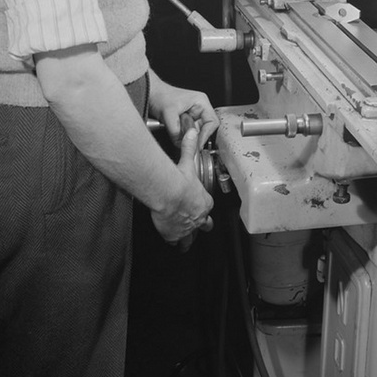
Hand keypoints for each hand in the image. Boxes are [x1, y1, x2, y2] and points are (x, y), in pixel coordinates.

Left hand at [148, 71, 218, 149]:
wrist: (151, 94)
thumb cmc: (160, 95)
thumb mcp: (168, 113)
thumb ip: (175, 131)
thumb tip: (181, 144)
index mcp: (201, 102)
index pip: (212, 122)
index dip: (206, 134)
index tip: (198, 144)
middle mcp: (199, 109)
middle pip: (206, 129)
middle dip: (196, 138)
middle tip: (188, 145)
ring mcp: (193, 116)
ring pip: (196, 133)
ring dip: (188, 138)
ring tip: (179, 138)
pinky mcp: (186, 122)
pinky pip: (188, 134)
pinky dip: (183, 138)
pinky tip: (177, 138)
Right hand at [149, 127, 213, 247]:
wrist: (169, 194)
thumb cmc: (179, 181)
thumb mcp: (187, 161)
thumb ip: (190, 148)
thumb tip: (192, 132)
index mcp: (204, 202)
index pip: (207, 205)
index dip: (203, 205)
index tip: (197, 202)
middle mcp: (198, 217)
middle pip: (204, 225)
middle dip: (202, 225)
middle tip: (201, 226)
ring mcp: (187, 228)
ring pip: (191, 238)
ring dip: (188, 239)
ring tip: (186, 243)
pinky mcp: (175, 235)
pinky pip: (175, 242)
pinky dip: (173, 241)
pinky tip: (170, 242)